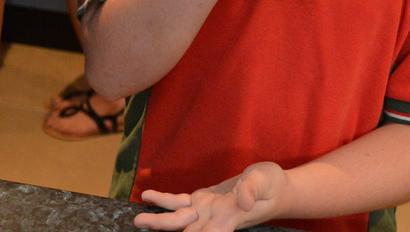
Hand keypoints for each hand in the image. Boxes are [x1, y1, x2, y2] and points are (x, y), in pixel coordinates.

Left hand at [134, 162, 287, 230]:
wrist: (272, 186)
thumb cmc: (271, 185)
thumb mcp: (265, 182)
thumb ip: (252, 190)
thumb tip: (242, 201)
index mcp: (229, 219)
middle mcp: (214, 219)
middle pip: (185, 231)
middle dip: (164, 229)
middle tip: (140, 226)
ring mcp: (207, 210)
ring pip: (178, 219)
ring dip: (158, 221)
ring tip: (137, 221)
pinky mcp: (203, 200)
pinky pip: (180, 202)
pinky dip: (164, 200)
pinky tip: (148, 197)